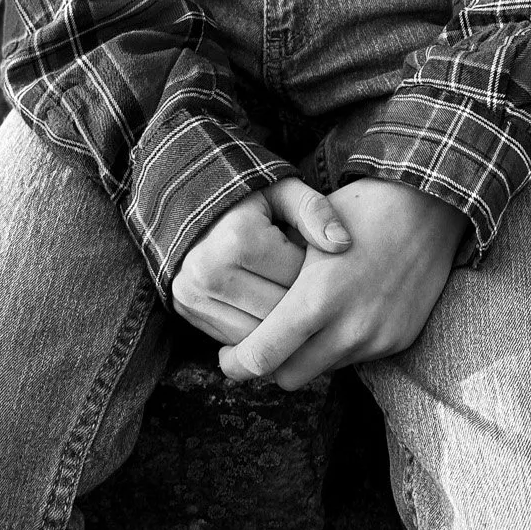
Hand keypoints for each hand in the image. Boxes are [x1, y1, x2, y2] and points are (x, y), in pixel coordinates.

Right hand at [170, 177, 351, 345]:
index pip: (297, 278)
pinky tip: (268, 311)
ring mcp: (194, 294)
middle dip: (302, 304)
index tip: (322, 264)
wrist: (190, 204)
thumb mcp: (283, 190)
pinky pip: (234, 338)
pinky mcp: (188, 311)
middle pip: (278, 311)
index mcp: (238, 238)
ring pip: (257, 333)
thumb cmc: (248, 198)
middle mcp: (211, 270)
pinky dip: (256, 331)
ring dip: (280, 325)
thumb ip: (315, 211)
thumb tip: (342, 244)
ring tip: (293, 301)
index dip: (319, 274)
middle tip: (315, 289)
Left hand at [218, 178, 467, 391]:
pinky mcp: (399, 339)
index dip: (236, 363)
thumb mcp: (307, 235)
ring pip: (323, 369)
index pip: (262, 357)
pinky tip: (344, 309)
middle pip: (288, 377)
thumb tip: (242, 310)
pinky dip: (342, 343)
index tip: (228, 357)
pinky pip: (356, 358)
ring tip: (308, 318)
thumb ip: (275, 281)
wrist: (429, 205)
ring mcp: (377, 338)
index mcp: (317, 297)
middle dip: (272, 363)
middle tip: (264, 341)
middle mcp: (349, 327)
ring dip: (310, 353)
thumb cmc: (358, 209)